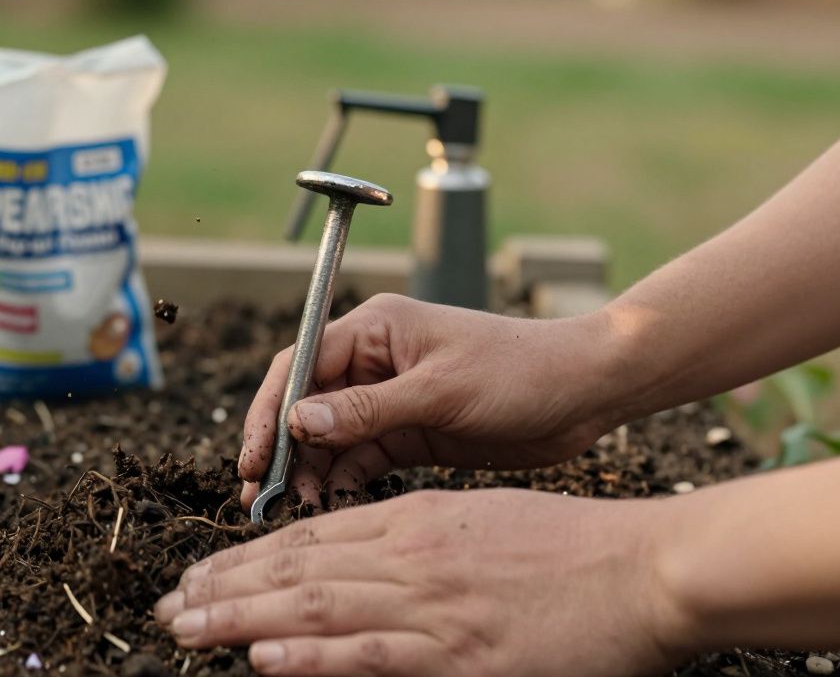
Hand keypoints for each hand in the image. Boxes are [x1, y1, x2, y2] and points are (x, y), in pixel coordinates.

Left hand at [155, 488, 691, 676]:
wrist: (646, 569)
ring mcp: (433, 606)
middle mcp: (411, 554)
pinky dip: (313, 657)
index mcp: (415, 517)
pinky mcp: (462, 655)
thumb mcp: (477, 519)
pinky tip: (262, 658)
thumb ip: (412, 538)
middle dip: (224, 587)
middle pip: (298, 569)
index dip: (248, 557)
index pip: (310, 536)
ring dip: (242, 618)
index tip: (202, 572)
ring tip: (186, 626)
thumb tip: (349, 564)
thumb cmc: (569, 547)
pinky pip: (373, 655)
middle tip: (169, 604)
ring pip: (317, 608)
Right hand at [239, 293, 619, 507]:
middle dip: (281, 449)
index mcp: (374, 330)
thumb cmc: (520, 371)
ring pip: (328, 438)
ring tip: (294, 509)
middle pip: (305, 405)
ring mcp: (390, 399)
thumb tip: (298, 422)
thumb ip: (367, 409)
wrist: (586, 394)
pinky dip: (342, 481)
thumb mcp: (442, 389)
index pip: (299, 365)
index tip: (253, 457)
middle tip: (259, 496)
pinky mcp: (409, 433)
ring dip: (309, 470)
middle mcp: (373, 362)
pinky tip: (330, 506)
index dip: (269, 412)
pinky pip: (359, 458)